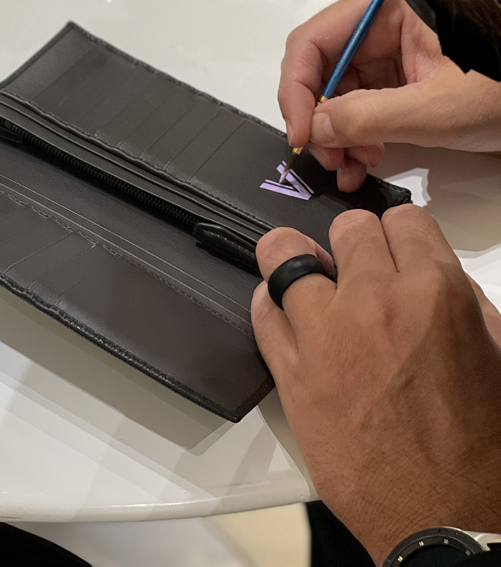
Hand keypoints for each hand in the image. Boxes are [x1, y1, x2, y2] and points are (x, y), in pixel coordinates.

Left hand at [252, 206, 500, 564]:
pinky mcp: (291, 372)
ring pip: (284, 252)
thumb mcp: (494, 353)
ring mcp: (327, 332)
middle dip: (354, 247)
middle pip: (346, 228)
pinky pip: (261, 311)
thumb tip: (424, 274)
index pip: (402, 219)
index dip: (399, 236)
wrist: (445, 519)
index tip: (392, 251)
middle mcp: (377, 300)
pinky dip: (268, 304)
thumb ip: (458, 301)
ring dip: (295, 260)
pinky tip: (282, 312)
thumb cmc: (478, 448)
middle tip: (355, 272)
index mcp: (436, 292)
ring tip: (303, 277)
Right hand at [279, 0, 500, 191]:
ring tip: (351, 165)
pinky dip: (357, 134)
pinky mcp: (399, 71)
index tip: (302, 134)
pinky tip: (363, 158)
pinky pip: (359, 101)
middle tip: (328, 158)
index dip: (297, 91)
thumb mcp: (437, 108)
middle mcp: (381, 20)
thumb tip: (316, 129)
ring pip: (337, 90)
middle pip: (320, 68)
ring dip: (338, 134)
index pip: (314, 41)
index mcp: (388, 4)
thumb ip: (369, 117)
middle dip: (320, 119)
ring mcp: (389, 46)